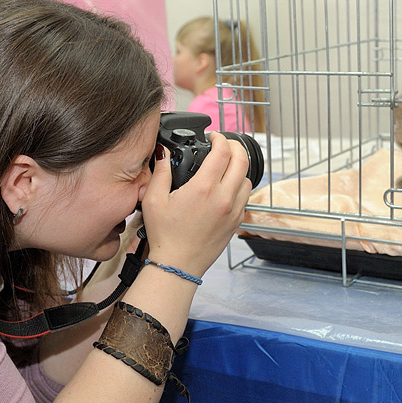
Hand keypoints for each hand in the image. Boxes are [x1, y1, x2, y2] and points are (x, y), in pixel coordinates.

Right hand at [139, 132, 251, 277]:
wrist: (178, 265)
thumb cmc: (165, 236)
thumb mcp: (154, 200)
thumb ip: (161, 172)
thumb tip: (163, 152)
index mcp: (204, 188)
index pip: (223, 152)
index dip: (220, 138)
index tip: (214, 137)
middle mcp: (224, 198)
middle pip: (242, 161)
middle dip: (235, 146)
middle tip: (224, 145)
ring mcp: (233, 211)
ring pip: (247, 179)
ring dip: (239, 168)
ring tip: (226, 166)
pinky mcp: (236, 223)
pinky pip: (245, 198)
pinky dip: (239, 187)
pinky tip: (226, 188)